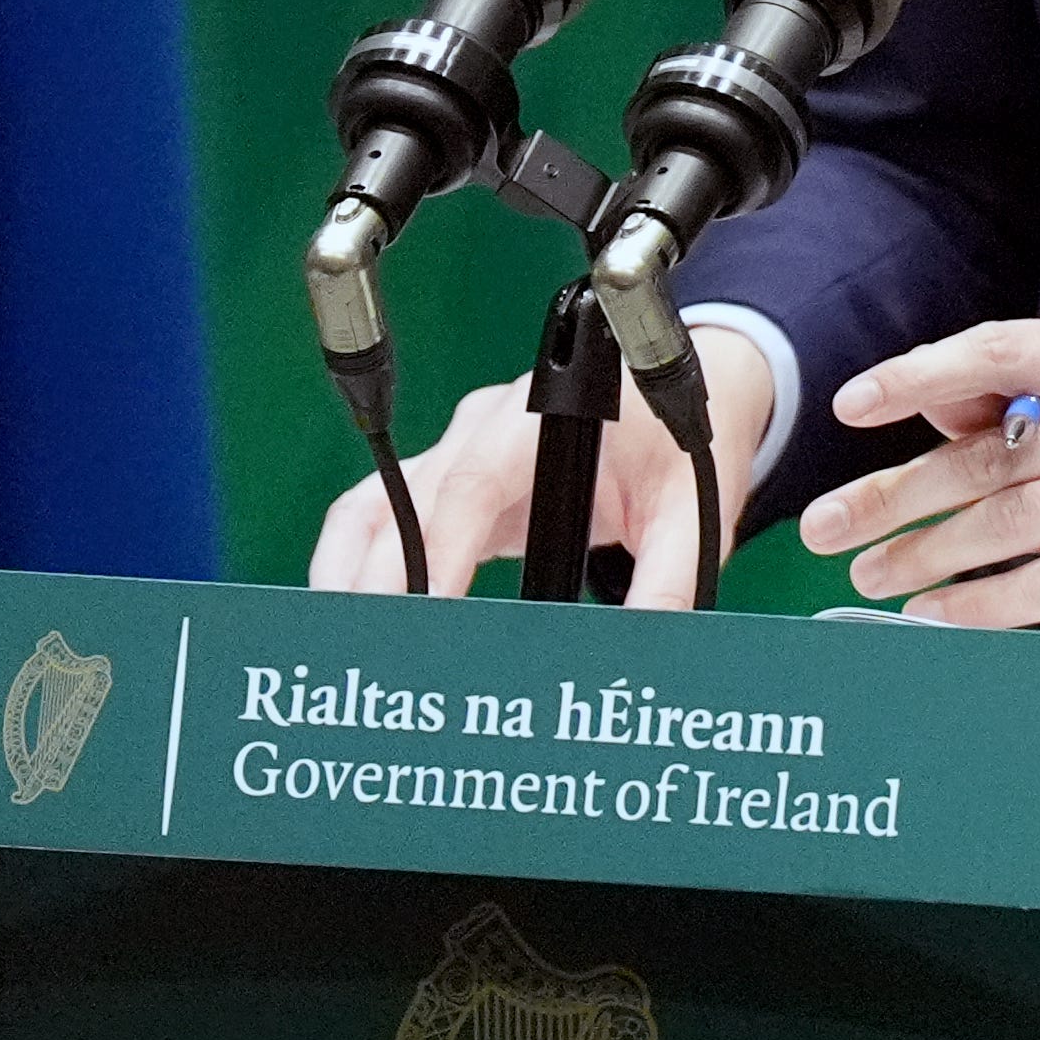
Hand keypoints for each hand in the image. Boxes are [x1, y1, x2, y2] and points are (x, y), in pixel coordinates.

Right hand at [310, 336, 776, 608]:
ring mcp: (455, 451)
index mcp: (544, 422)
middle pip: (407, 500)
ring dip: (348, 572)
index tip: (425, 608)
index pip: (473, 483)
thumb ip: (670, 579)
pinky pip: (380, 516)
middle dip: (382, 578)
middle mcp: (484, 429)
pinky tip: (352, 617)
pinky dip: (355, 565)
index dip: (440, 548)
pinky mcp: (444, 478)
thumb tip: (641, 649)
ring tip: (348, 642)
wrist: (678, 388)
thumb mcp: (691, 509)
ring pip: (374, 505)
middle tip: (378, 651)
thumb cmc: (678, 444)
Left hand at [794, 316, 1039, 642]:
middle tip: (828, 527)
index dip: (921, 373)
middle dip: (898, 493)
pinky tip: (935, 613)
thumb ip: (1020, 404)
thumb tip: (925, 403)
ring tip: (873, 575)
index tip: (853, 405)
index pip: (1005, 350)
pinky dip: (982, 603)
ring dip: (929, 554)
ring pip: (1014, 521)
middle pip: (995, 453)